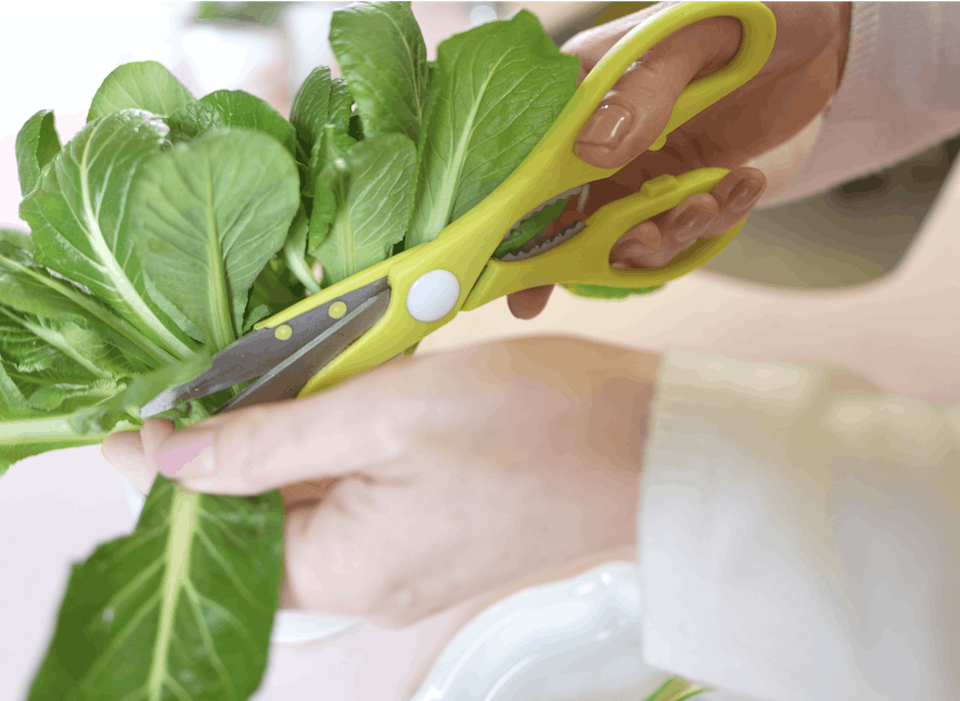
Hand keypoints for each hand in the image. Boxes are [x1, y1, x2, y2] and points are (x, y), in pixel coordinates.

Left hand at [102, 337, 658, 628]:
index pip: (218, 537)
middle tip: (206, 381)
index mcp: (347, 569)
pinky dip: (336, 450)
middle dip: (228, 455)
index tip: (139, 419)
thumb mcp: (387, 414)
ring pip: (312, 506)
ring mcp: (407, 561)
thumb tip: (168, 457)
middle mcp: (370, 583)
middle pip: (263, 525)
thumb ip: (270, 442)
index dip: (172, 479)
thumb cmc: (535, 423)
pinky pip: (360, 497)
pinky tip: (337, 398)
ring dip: (287, 446)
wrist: (650, 442)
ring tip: (270, 379)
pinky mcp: (436, 532)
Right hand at [507, 1, 851, 319]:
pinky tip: (741, 184)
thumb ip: (644, 91)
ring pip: (626, 236)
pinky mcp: (685, 188)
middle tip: (622, 255)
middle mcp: (600, 141)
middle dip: (581, 256)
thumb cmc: (749, 16)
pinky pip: (684, 230)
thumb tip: (593, 150)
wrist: (823, 37)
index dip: (513, 223)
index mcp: (579, 96)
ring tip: (705, 205)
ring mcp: (642, 170)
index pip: (526, 164)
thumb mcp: (691, 38)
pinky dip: (713, 222)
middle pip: (565, 218)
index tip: (515, 276)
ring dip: (664, 237)